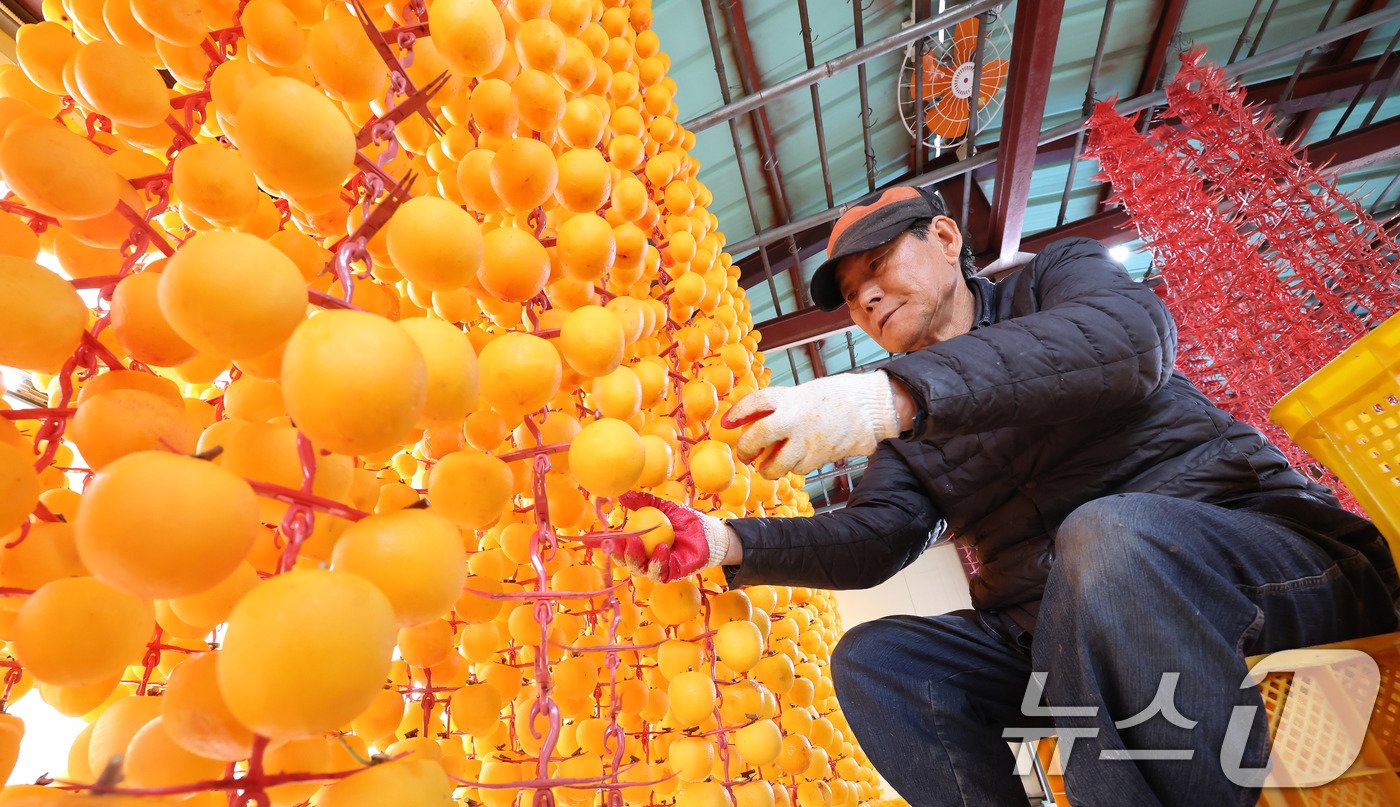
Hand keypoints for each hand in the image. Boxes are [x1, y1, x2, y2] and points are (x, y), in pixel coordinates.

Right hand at [612, 492, 732, 582]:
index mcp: (641, 546)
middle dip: (620, 555)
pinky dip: (658, 561)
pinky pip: (660, 573)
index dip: (611, 545)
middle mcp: (647, 559)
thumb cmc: (685, 520)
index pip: (621, 549)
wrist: (707, 531)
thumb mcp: (663, 507)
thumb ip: (644, 502)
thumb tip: (623, 495)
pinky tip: (661, 548)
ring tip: (637, 540)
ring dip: (636, 557)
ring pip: (641, 570)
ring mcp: (659, 568)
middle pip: (627, 563)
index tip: (603, 537)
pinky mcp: (673, 574)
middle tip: (620, 540)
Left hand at [722, 370, 901, 478]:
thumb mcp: (803, 394)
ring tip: (769, 464)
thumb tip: (747, 421)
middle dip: (747, 448)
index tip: (726, 423)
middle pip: (760, 435)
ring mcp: (808, 440)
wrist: (868, 408)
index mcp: (790, 397)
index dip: (738, 413)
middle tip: (746, 454)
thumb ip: (779, 407)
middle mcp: (796, 418)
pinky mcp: (819, 457)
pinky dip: (792, 468)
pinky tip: (797, 459)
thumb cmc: (832, 399)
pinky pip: (797, 469)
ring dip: (769, 468)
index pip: (756, 402)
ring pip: (777, 464)